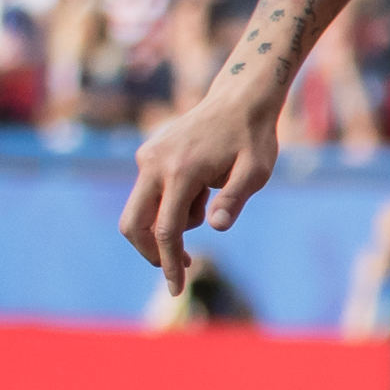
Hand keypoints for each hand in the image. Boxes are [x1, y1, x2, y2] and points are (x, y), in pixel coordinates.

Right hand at [120, 77, 282, 293]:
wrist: (239, 101)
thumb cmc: (253, 139)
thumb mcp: (255, 172)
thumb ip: (234, 200)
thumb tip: (216, 228)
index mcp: (180, 171)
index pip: (166, 230)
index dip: (169, 263)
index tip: (177, 288)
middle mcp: (153, 164)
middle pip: (134, 223)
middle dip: (152, 252)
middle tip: (184, 264)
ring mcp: (147, 158)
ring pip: (141, 211)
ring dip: (170, 223)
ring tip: (209, 199)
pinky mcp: (148, 156)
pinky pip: (150, 194)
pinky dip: (171, 206)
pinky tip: (202, 189)